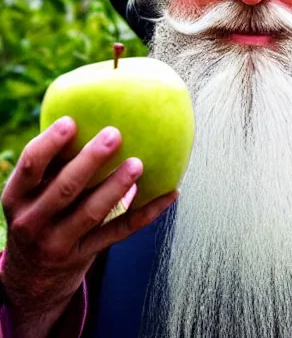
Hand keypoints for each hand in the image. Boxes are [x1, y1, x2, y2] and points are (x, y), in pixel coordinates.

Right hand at [0, 116, 178, 335]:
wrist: (33, 277)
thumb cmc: (40, 215)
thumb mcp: (32, 194)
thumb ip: (53, 165)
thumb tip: (94, 119)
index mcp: (17, 196)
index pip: (30, 166)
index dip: (50, 144)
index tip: (72, 121)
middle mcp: (32, 221)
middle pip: (65, 188)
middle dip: (90, 160)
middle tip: (114, 135)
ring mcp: (58, 242)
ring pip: (92, 212)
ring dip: (116, 186)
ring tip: (137, 164)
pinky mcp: (85, 254)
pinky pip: (120, 231)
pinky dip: (147, 212)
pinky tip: (169, 194)